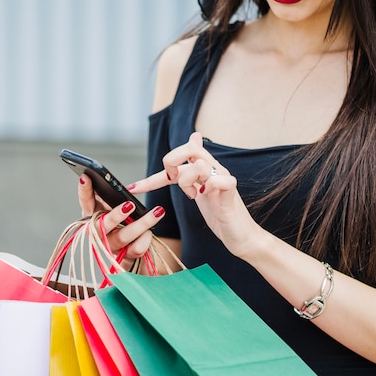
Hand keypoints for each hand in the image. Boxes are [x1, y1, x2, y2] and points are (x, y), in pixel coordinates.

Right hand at [77, 174, 165, 262]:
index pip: (85, 202)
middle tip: (129, 205)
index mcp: (93, 216)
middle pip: (103, 225)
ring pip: (124, 237)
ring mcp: (111, 246)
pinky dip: (145, 239)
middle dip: (116, 215)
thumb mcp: (113, 207)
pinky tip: (150, 231)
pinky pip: (136, 248)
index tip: (86, 177)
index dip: (84, 191)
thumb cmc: (120, 222)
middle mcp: (98, 233)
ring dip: (142, 224)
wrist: (130, 249)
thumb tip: (113, 180)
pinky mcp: (124, 257)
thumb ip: (111, 196)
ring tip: (157, 211)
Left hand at [129, 132, 264, 258]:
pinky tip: (205, 196)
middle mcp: (214, 169)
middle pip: (189, 149)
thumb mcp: (200, 191)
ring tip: (192, 195)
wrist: (242, 237)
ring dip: (188, 181)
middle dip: (171, 163)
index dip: (151, 176)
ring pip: (200, 164)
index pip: (176, 160)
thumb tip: (194, 138)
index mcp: (203, 170)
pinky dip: (210, 187)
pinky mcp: (231, 194)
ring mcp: (223, 180)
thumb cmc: (220, 215)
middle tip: (172, 182)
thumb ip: (190, 171)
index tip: (134, 189)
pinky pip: (221, 180)